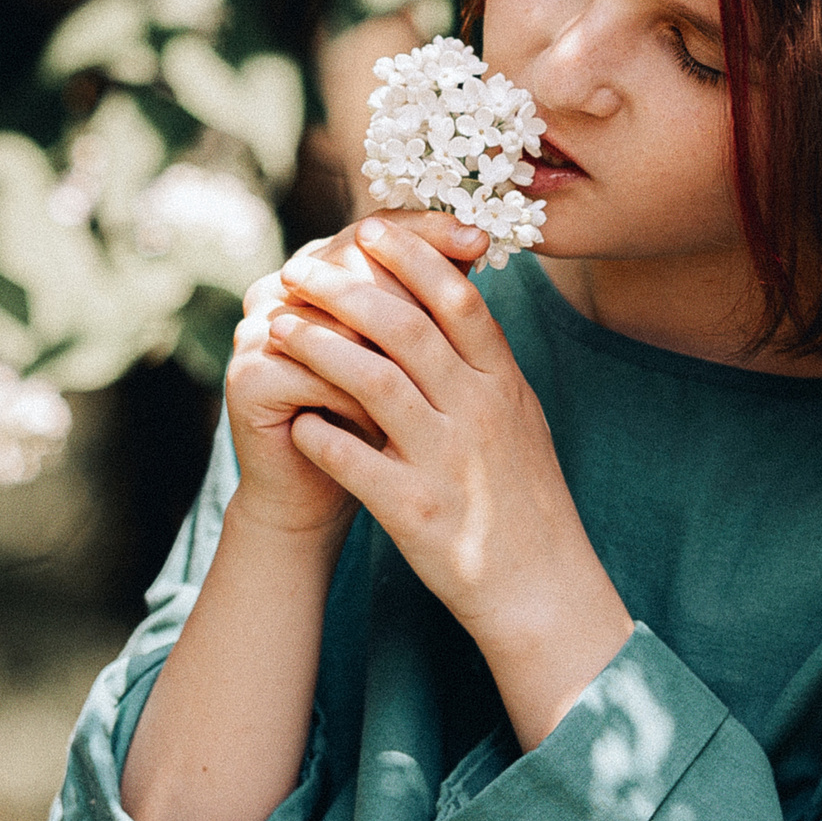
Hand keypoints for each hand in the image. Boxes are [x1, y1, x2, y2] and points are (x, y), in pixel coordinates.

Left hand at [267, 219, 634, 746]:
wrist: (544, 590)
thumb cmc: (524, 501)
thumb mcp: (520, 419)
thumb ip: (485, 361)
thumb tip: (457, 295)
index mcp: (504, 385)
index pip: (457, 299)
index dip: (410, 257)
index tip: (365, 230)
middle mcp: (480, 414)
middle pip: (406, 328)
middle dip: (344, 289)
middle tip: (297, 269)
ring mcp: (450, 463)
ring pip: (375, 384)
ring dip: (319, 348)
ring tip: (277, 327)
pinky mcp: (420, 513)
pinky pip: (358, 463)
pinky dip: (321, 436)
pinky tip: (292, 422)